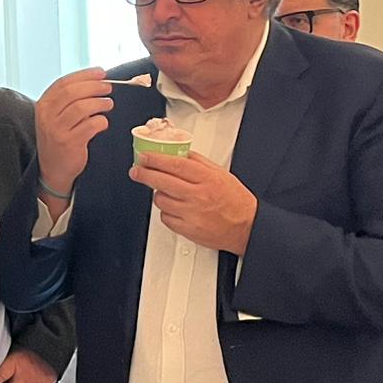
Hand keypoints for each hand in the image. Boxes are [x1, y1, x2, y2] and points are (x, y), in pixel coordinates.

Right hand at [34, 68, 112, 194]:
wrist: (53, 169)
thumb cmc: (59, 138)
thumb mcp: (55, 116)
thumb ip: (69, 100)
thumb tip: (96, 81)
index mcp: (43, 104)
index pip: (64, 83)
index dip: (85, 75)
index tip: (101, 72)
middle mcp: (47, 116)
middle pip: (73, 92)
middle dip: (94, 87)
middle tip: (108, 88)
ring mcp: (56, 130)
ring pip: (82, 107)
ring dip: (100, 103)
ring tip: (108, 104)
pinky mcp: (69, 143)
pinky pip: (90, 125)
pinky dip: (101, 121)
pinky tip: (103, 123)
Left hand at [130, 151, 257, 254]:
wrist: (246, 227)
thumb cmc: (236, 200)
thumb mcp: (220, 174)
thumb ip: (198, 162)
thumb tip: (178, 152)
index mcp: (207, 179)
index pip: (175, 164)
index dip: (155, 159)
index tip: (144, 156)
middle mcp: (198, 195)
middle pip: (162, 181)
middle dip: (144, 174)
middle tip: (136, 171)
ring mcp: (191, 214)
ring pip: (161, 200)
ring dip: (159, 194)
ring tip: (168, 192)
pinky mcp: (187, 230)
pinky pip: (165, 218)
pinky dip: (166, 212)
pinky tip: (175, 208)